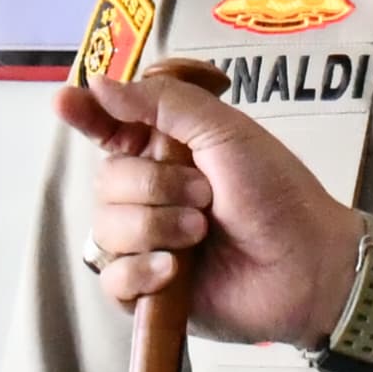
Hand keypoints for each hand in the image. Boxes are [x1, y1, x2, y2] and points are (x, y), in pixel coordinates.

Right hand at [55, 72, 365, 351]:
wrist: (307, 267)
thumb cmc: (278, 195)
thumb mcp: (226, 132)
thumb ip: (162, 103)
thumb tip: (100, 82)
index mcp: (166, 150)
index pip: (109, 128)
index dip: (86, 114)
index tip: (65, 102)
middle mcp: (151, 193)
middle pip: (105, 181)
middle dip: (153, 186)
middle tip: (205, 196)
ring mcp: (148, 242)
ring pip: (106, 227)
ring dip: (155, 227)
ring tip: (201, 233)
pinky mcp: (149, 289)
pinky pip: (112, 277)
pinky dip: (140, 270)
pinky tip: (173, 270)